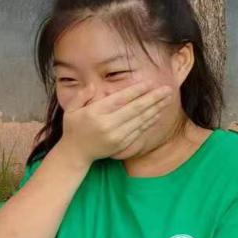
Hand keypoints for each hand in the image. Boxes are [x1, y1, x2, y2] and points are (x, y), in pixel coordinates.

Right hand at [58, 83, 172, 162]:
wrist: (75, 154)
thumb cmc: (73, 128)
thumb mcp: (71, 109)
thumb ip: (81, 96)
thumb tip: (93, 86)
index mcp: (96, 113)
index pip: (120, 99)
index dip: (136, 90)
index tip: (149, 83)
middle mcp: (108, 125)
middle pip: (135, 109)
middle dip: (153, 98)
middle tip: (167, 89)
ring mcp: (116, 136)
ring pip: (140, 120)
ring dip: (156, 108)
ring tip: (167, 99)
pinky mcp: (122, 144)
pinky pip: (139, 131)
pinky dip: (150, 121)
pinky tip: (158, 112)